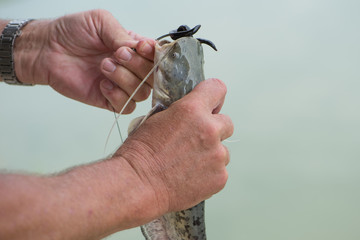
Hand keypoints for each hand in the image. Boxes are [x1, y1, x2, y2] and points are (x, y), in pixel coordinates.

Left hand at [14, 9, 154, 112]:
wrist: (48, 49)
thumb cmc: (72, 32)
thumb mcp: (100, 22)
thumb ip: (123, 35)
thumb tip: (139, 49)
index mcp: (133, 49)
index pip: (157, 57)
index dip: (154, 55)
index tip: (141, 48)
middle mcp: (131, 68)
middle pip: (153, 77)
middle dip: (138, 66)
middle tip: (117, 55)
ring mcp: (121, 85)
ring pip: (141, 93)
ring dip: (125, 80)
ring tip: (104, 66)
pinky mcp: (108, 100)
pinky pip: (126, 106)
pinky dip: (117, 96)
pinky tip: (102, 84)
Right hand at [116, 78, 233, 213]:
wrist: (137, 184)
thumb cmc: (140, 154)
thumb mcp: (156, 119)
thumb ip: (181, 113)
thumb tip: (191, 114)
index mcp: (191, 110)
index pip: (217, 89)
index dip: (213, 97)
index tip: (211, 104)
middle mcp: (209, 130)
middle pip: (226, 123)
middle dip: (214, 129)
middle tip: (196, 140)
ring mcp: (217, 155)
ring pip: (223, 150)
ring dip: (211, 154)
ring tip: (188, 164)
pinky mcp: (220, 177)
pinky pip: (220, 171)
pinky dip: (209, 173)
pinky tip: (190, 176)